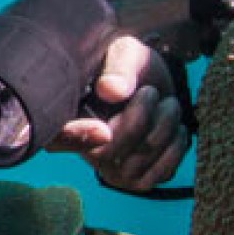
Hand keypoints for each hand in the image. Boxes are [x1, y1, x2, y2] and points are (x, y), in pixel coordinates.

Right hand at [45, 35, 190, 191]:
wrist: (154, 84)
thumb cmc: (129, 67)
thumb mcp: (124, 54)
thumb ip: (118, 69)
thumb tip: (110, 90)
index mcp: (68, 117)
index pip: (58, 138)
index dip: (74, 137)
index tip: (103, 127)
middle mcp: (85, 150)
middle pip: (109, 151)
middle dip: (140, 119)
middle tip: (152, 92)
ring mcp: (112, 170)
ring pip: (139, 162)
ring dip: (164, 128)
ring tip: (168, 104)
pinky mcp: (139, 180)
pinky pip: (161, 172)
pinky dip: (176, 146)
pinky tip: (175, 125)